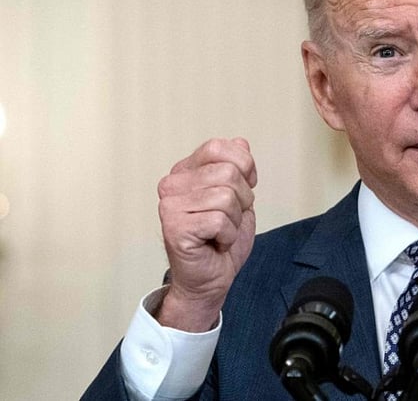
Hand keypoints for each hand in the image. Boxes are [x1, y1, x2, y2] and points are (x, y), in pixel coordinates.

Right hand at [155, 138, 256, 330]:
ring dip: (234, 220)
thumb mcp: (239, 196)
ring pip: (226, 197)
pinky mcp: (175, 227)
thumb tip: (240, 143)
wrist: (211, 277)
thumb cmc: (221, 239)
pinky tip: (214, 242)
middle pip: (229, 173)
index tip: (241, 189)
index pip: (219, 147)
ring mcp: (170, 206)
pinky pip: (219, 220)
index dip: (243, 166)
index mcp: (186, 171)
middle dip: (242, 199)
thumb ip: (239, 168)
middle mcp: (172, 184)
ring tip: (220, 231)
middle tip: (228, 219)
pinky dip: (227, 235)